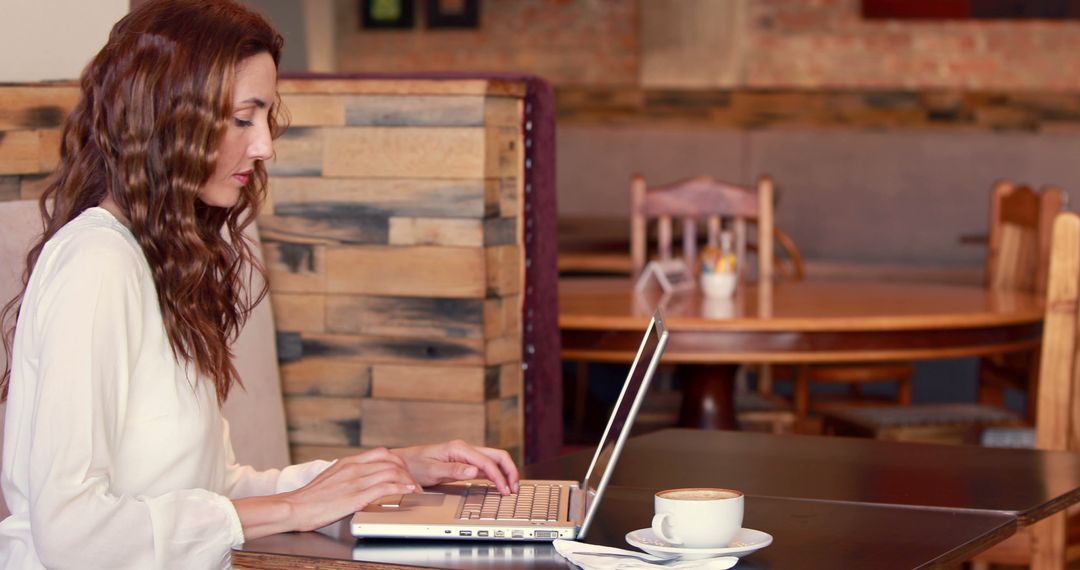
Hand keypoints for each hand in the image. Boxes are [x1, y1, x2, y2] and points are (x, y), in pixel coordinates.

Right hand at [236, 447, 419, 537]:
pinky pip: (384, 487)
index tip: (405, 472)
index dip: (398, 462)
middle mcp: (353, 468)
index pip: (382, 453)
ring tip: (415, 491)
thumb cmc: (310, 498)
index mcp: (348, 462)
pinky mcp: (355, 496)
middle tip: (413, 483)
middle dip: (407, 472)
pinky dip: (400, 489)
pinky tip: (407, 493)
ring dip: (408, 481)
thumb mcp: (331, 478)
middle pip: (391, 461)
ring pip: (391, 472)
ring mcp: (355, 481)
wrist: (294, 507)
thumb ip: (349, 475)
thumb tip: (364, 478)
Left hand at [391, 440, 519, 494]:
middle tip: (515, 488)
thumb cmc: (414, 465)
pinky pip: (486, 467)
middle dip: (509, 470)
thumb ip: (454, 470)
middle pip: (497, 456)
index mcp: (459, 449)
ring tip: (511, 488)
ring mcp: (466, 456)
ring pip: (494, 460)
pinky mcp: (464, 463)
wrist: (402, 463)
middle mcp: (465, 449)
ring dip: (505, 472)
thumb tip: (474, 471)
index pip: (487, 462)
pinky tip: (499, 485)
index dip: (499, 477)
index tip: (505, 490)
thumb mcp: (432, 469)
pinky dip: (496, 475)